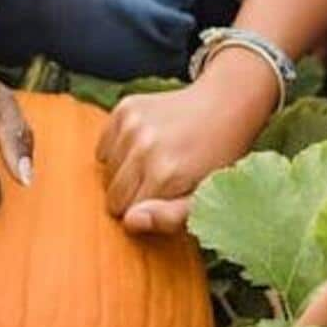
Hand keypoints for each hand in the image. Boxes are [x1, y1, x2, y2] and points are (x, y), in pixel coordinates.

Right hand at [97, 49, 281, 233]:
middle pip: (113, 196)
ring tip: (156, 160)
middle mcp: (144, 148)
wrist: (224, 105)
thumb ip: (171, 217)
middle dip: (133, 195)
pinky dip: (117, 151)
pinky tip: (144, 145)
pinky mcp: (125, 108)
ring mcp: (132, 125)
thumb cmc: (217, 158)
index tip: (167, 198)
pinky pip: (103, 147)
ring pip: (107, 172)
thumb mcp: (206, 196)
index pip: (129, 215)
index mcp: (165, 174)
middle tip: (163, 180)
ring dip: (126, 173)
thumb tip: (130, 221)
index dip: (148, 212)